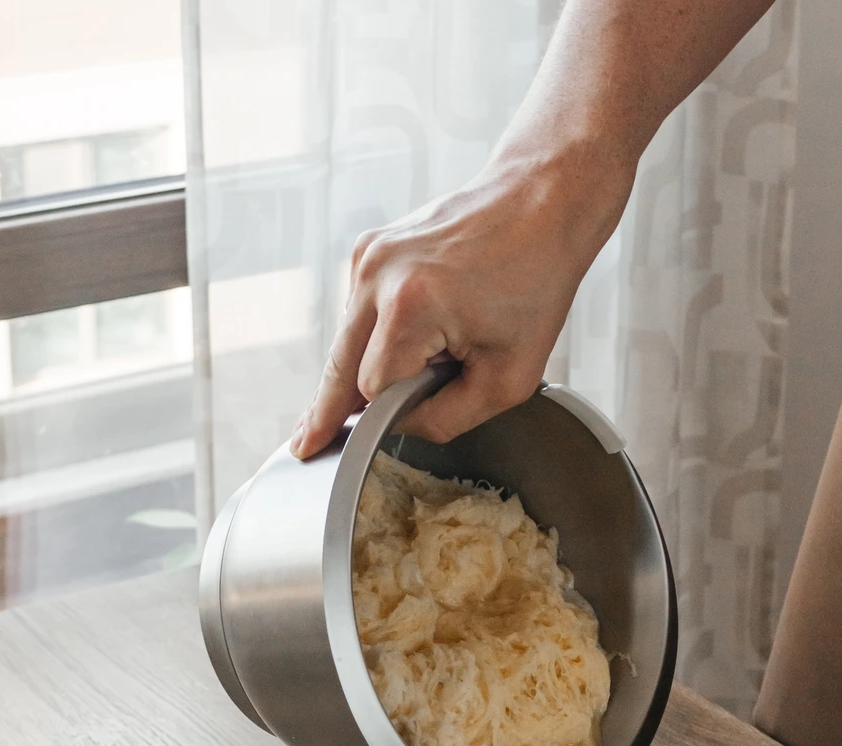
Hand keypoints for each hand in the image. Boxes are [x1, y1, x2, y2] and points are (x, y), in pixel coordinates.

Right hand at [289, 154, 628, 456]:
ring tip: (382, 386)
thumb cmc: (535, 283)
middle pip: (338, 367)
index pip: (370, 391)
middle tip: (302, 448)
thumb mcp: (508, 378)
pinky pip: (358, 312)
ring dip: (361, 366)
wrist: (539, 202)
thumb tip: (399, 425)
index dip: (382, 417)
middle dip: (326, 409)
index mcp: (410, 307)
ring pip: (345, 339)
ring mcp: (368, 255)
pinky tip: (398, 344)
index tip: (364, 442)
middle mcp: (377, 274)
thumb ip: (446, 417)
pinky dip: (371, 334)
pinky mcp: (369, 247)